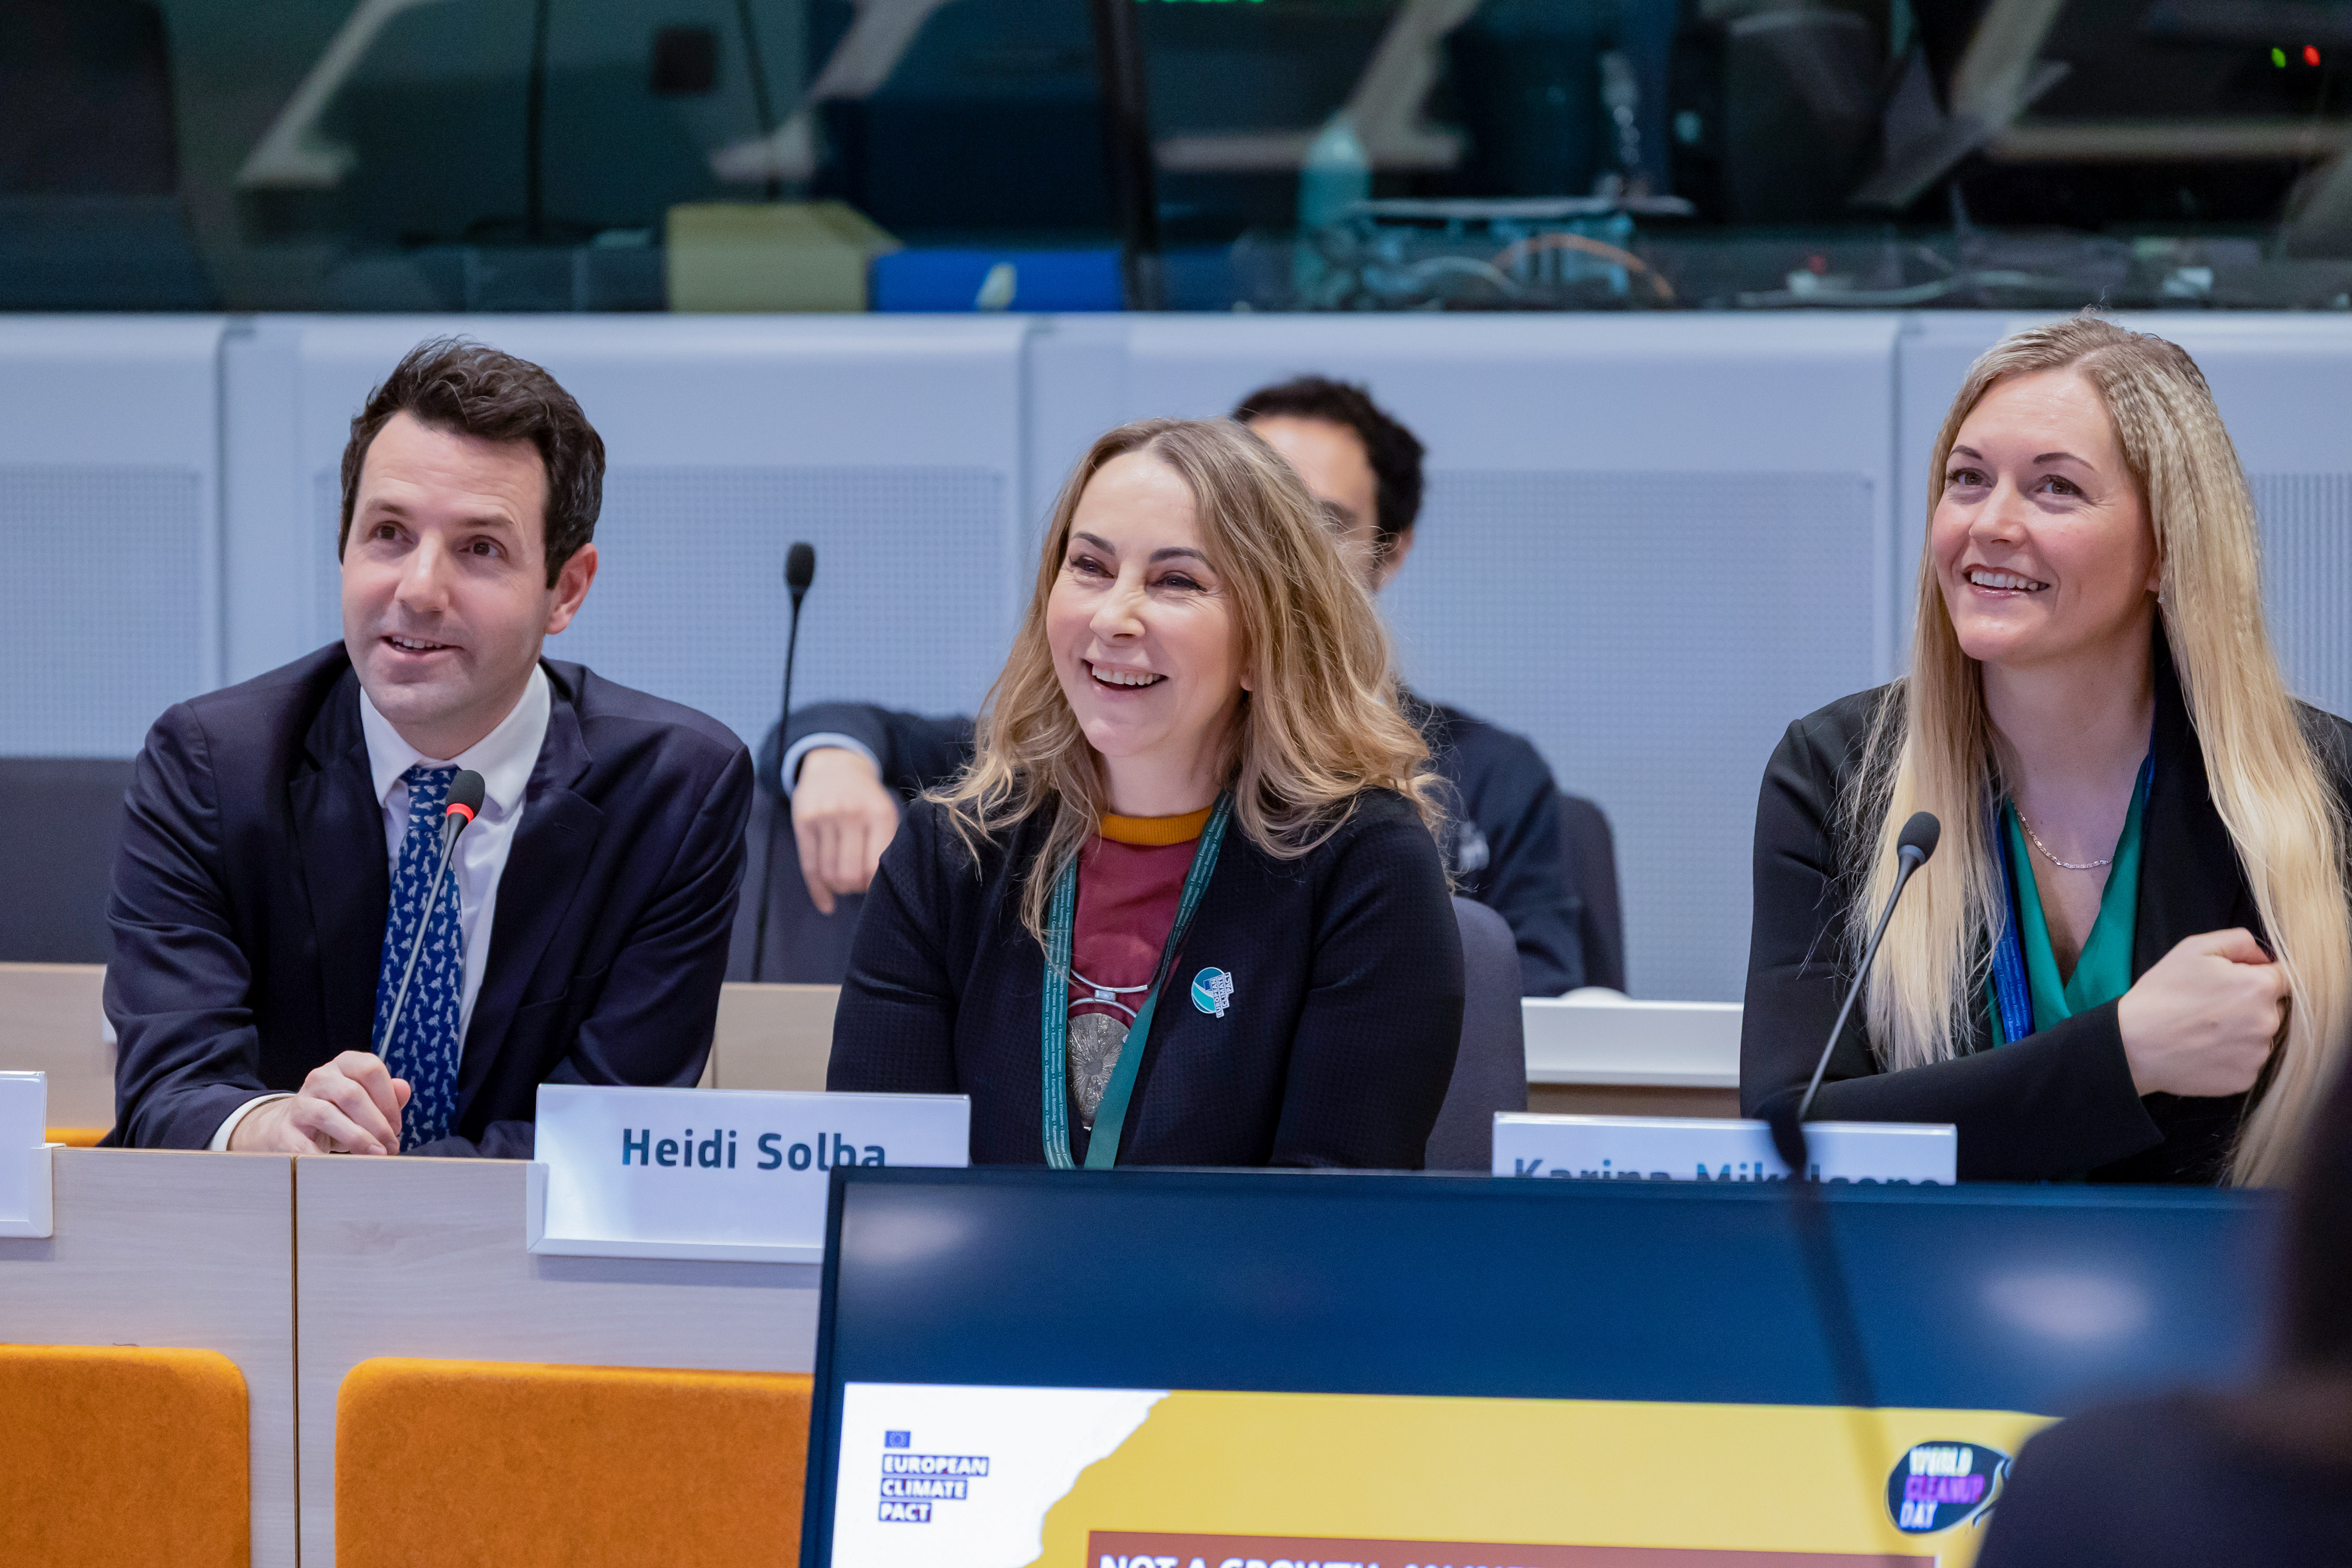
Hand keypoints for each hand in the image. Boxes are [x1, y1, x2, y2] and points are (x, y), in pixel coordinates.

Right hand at [229, 1051, 411, 1153]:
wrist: (290, 1126)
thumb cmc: (340, 1114)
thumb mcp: (366, 1101)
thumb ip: (388, 1096)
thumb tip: (404, 1089)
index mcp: (344, 1064)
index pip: (370, 1069)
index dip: (389, 1100)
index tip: (396, 1127)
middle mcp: (320, 1077)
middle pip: (352, 1094)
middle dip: (377, 1124)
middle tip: (391, 1147)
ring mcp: (300, 1102)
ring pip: (327, 1115)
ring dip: (357, 1138)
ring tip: (375, 1156)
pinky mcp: (285, 1130)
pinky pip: (304, 1144)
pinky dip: (325, 1158)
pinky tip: (342, 1168)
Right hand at [791, 747, 900, 914]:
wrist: (835, 765)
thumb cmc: (865, 797)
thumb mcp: (884, 812)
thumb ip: (885, 845)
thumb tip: (878, 887)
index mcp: (878, 814)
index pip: (874, 866)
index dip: (873, 884)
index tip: (873, 885)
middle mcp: (850, 814)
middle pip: (849, 873)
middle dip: (854, 888)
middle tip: (857, 885)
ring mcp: (824, 817)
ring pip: (828, 872)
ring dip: (837, 887)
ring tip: (844, 884)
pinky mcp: (803, 822)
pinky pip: (809, 866)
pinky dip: (818, 891)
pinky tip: (826, 904)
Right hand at [2115, 928, 2288, 1097]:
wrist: (2133, 1045)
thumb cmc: (2161, 994)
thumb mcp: (2192, 949)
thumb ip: (2239, 941)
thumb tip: (2265, 957)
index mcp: (2259, 986)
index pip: (2287, 976)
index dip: (2263, 976)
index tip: (2240, 982)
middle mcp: (2268, 1022)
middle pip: (2275, 1007)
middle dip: (2252, 1004)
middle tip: (2213, 1007)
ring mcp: (2258, 1054)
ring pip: (2262, 1036)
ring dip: (2243, 1032)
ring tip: (2205, 1030)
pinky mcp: (2246, 1078)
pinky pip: (2248, 1062)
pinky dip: (2232, 1056)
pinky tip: (2205, 1050)